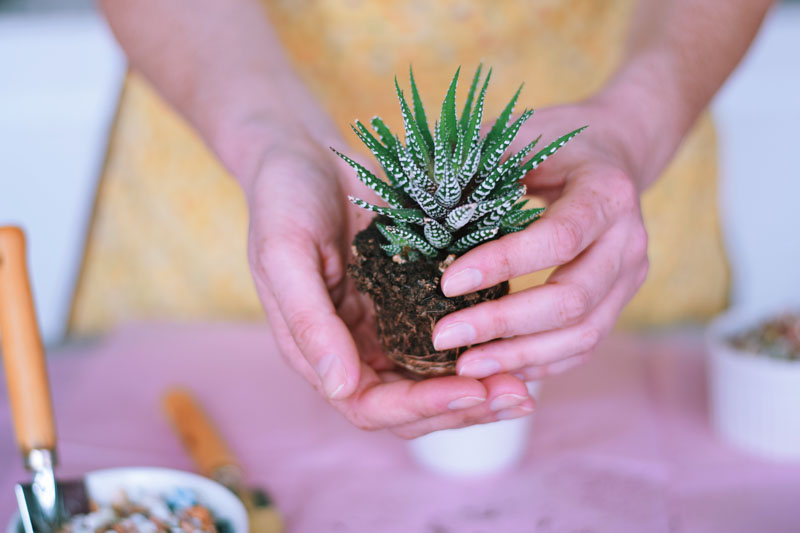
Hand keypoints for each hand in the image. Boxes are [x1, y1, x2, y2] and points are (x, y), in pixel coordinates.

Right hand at [241, 122, 534, 437]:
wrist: (304, 154)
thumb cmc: (283, 201)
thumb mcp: (284, 254)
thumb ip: (308, 321)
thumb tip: (340, 388)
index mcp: (319, 351)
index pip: (369, 405)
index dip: (419, 408)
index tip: (470, 390)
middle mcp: (357, 347)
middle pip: (412, 404)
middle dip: (462, 406)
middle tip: (516, 395)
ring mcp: (388, 324)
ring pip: (437, 377)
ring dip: (480, 386)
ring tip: (527, 382)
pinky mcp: (413, 296)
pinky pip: (451, 332)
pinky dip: (482, 344)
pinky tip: (519, 337)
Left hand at [432, 99, 649, 379]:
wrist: (613, 154)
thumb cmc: (552, 145)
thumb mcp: (516, 139)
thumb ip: (474, 165)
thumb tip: (411, 198)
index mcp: (606, 191)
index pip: (559, 238)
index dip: (504, 264)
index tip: (447, 284)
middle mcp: (628, 240)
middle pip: (572, 300)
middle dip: (503, 324)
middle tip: (443, 337)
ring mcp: (629, 278)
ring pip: (583, 335)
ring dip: (519, 355)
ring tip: (463, 366)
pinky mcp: (619, 303)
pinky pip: (584, 346)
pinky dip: (540, 363)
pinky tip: (496, 367)